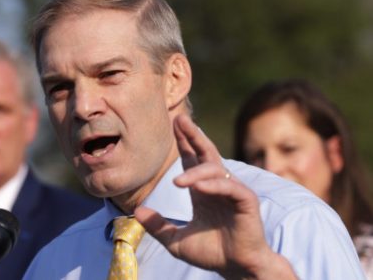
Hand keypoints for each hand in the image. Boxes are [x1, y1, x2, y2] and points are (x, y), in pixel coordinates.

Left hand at [135, 114, 295, 278]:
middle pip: (206, 153)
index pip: (192, 160)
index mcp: (203, 191)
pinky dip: (213, 186)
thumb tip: (137, 211)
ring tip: (177, 182)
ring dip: (196, 173)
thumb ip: (159, 226)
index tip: (173, 125)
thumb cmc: (212, 253)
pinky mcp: (246, 201)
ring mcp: (233, 192)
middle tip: (180, 119)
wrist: (236, 269)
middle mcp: (218, 186)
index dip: (184, 142)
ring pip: (215, 170)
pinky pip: (230, 188)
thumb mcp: (177, 241)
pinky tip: (198, 187)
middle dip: (194, 136)